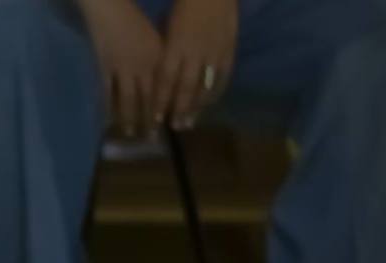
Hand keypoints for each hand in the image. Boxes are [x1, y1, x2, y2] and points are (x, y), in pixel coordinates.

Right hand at [79, 0, 164, 137]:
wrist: (110, 7)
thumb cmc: (136, 20)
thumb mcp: (157, 40)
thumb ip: (161, 63)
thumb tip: (166, 86)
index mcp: (158, 59)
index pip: (164, 91)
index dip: (164, 110)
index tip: (167, 126)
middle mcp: (143, 66)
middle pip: (147, 100)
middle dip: (148, 121)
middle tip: (149, 139)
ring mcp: (122, 68)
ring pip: (128, 100)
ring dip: (129, 119)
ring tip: (130, 134)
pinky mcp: (104, 67)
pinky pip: (107, 93)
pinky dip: (108, 108)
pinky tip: (110, 120)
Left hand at [157, 0, 238, 131]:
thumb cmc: (186, 4)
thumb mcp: (168, 23)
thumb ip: (166, 48)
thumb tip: (161, 69)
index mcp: (177, 44)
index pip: (166, 78)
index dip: (161, 99)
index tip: (156, 116)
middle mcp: (195, 54)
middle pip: (186, 88)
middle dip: (179, 109)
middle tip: (175, 127)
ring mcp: (214, 56)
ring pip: (204, 87)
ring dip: (197, 108)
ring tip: (190, 123)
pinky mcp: (229, 55)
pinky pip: (221, 80)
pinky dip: (213, 95)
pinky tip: (208, 105)